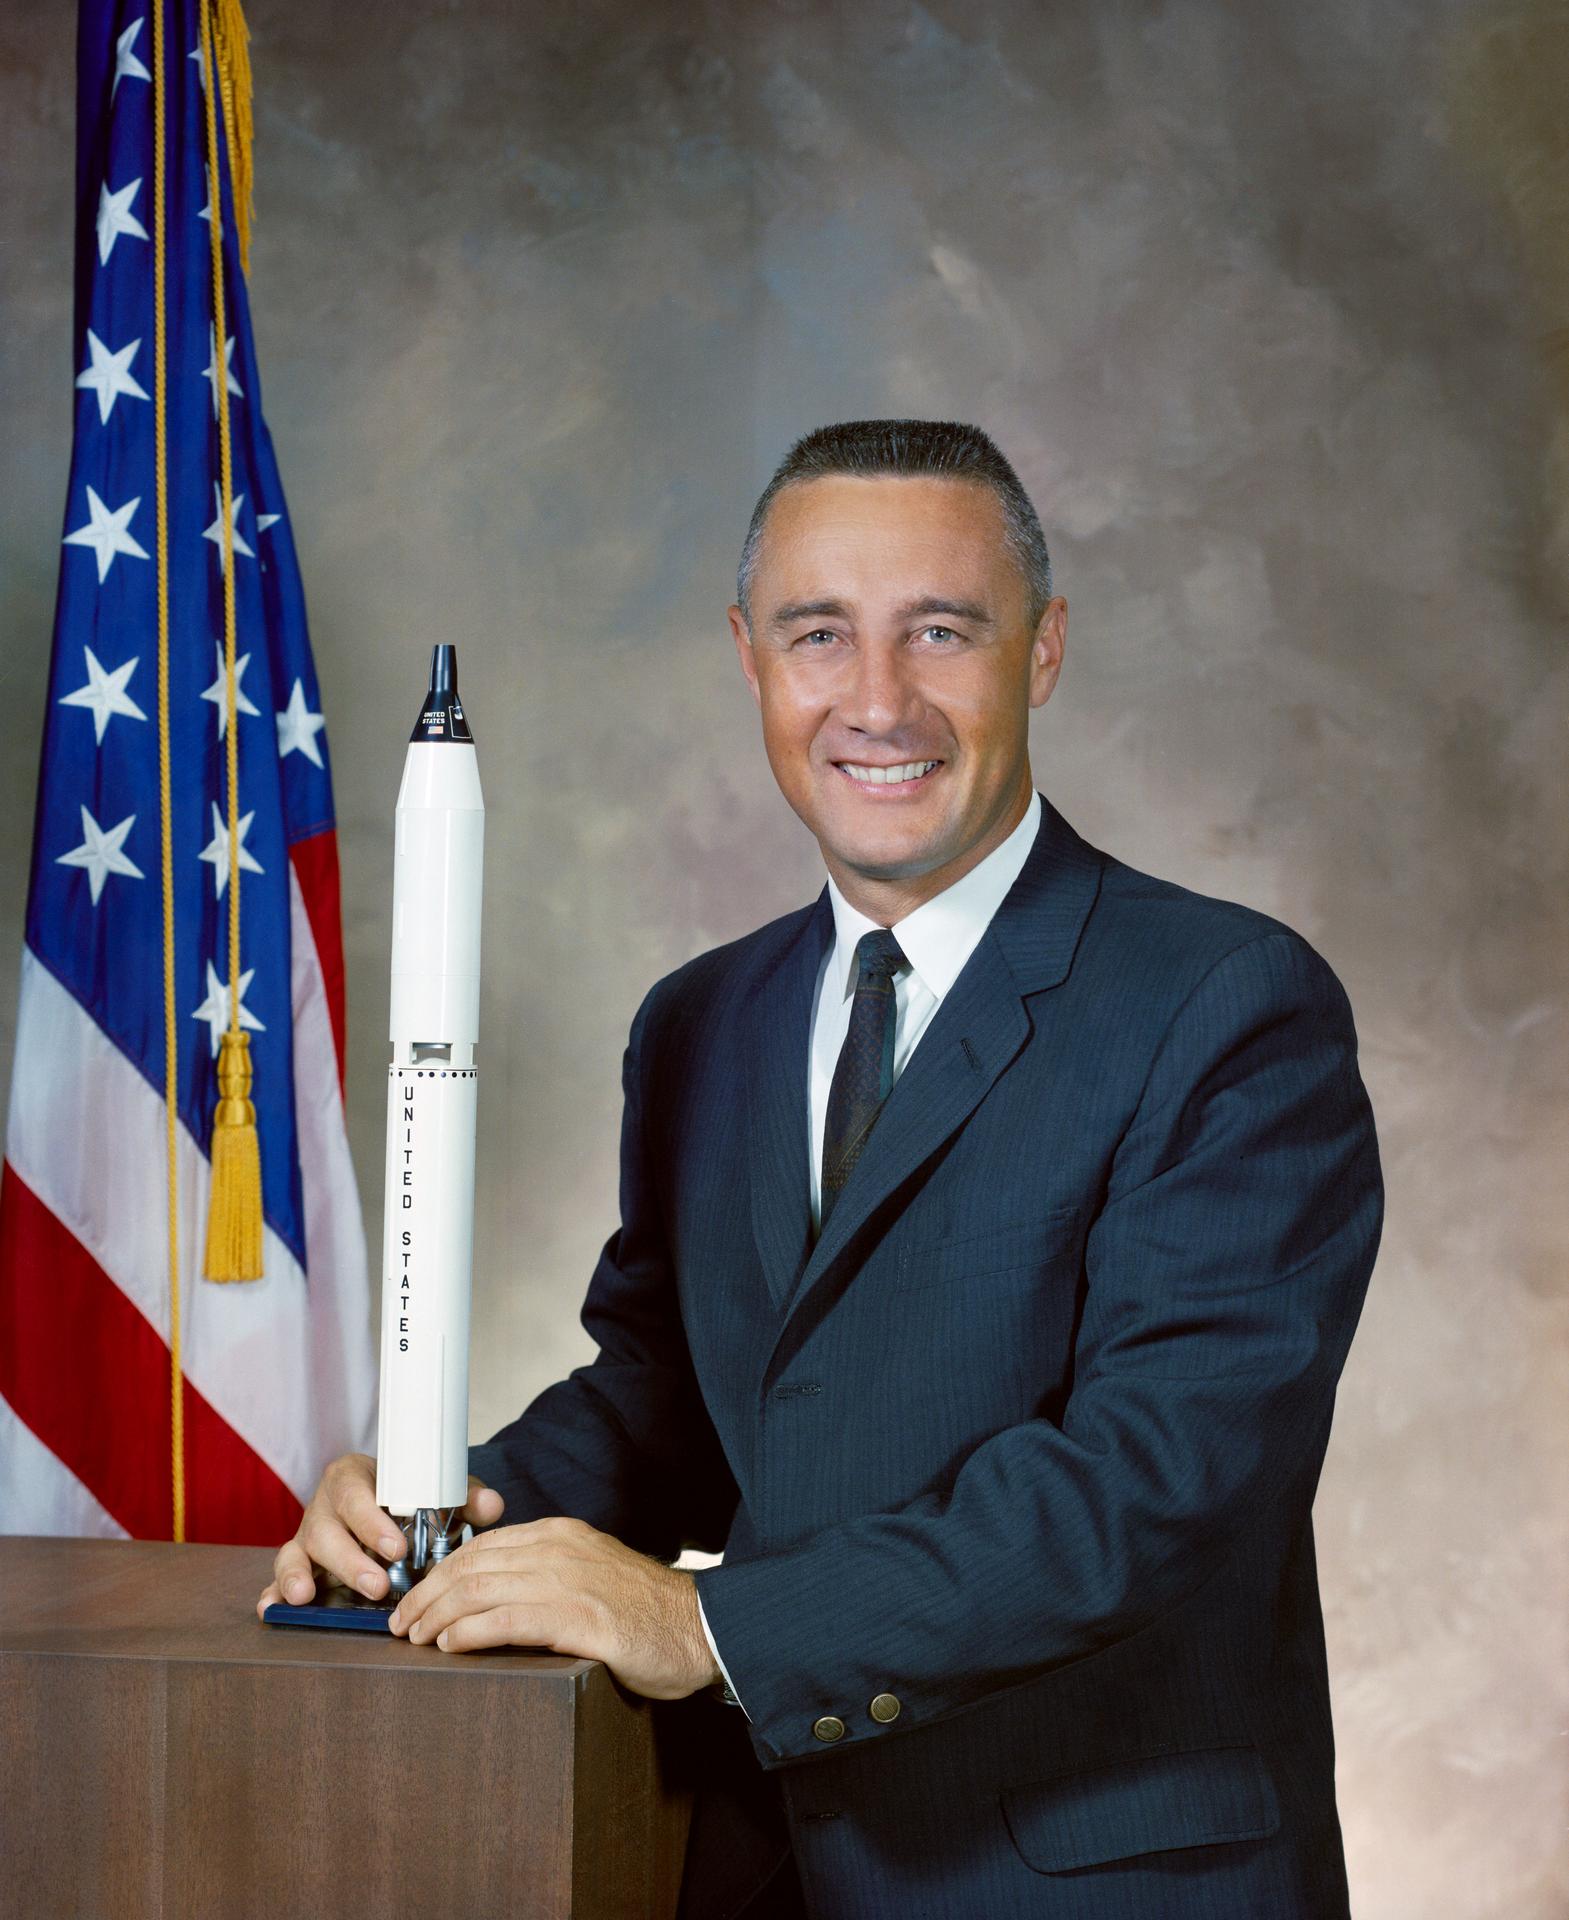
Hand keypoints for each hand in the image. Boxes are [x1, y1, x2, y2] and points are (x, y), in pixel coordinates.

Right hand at [255, 1452, 504, 1618]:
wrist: (388, 1502)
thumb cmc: (410, 1497)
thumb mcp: (438, 1491)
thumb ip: (464, 1496)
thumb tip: (491, 1504)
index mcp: (354, 1477)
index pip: (355, 1493)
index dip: (371, 1521)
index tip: (396, 1547)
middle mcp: (324, 1505)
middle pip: (324, 1528)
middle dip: (349, 1560)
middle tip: (377, 1586)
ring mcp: (306, 1536)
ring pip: (294, 1552)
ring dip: (296, 1576)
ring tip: (305, 1598)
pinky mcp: (298, 1564)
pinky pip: (279, 1577)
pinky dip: (274, 1593)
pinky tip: (275, 1609)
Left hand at [385, 1515, 719, 1700]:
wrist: (698, 1628)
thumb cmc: (643, 1611)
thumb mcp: (591, 1573)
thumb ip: (549, 1574)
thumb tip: (494, 1597)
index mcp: (561, 1534)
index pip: (483, 1546)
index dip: (441, 1572)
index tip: (417, 1597)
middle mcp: (559, 1549)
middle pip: (472, 1565)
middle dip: (427, 1594)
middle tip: (402, 1623)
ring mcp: (568, 1581)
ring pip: (481, 1590)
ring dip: (438, 1616)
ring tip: (416, 1638)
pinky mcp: (578, 1617)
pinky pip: (508, 1620)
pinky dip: (471, 1632)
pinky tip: (451, 1645)